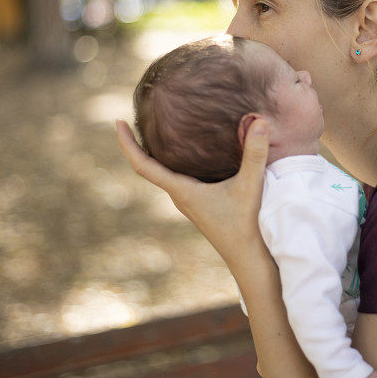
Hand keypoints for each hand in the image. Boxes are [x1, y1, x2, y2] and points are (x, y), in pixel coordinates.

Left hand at [114, 118, 269, 269]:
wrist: (248, 259)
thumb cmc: (246, 225)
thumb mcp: (250, 185)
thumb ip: (255, 153)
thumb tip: (259, 120)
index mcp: (182, 191)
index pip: (143, 166)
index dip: (127, 144)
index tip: (117, 123)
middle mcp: (179, 197)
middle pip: (148, 167)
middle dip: (137, 144)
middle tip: (133, 118)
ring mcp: (188, 202)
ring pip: (162, 174)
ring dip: (154, 153)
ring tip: (154, 130)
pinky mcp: (198, 204)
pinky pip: (175, 179)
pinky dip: (171, 163)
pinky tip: (186, 154)